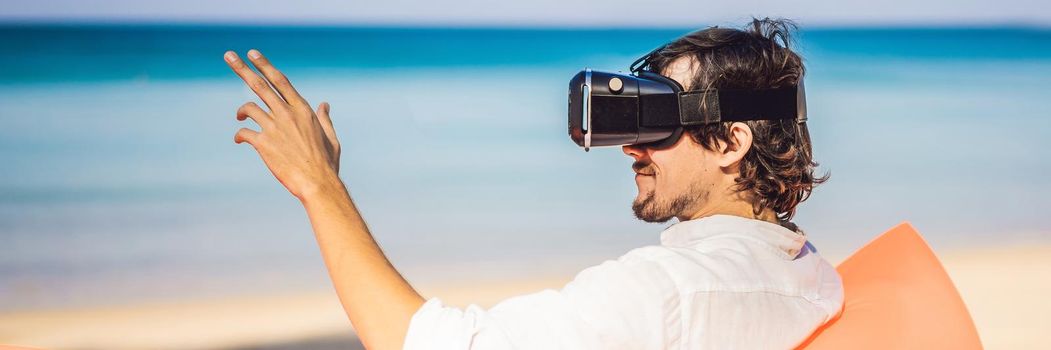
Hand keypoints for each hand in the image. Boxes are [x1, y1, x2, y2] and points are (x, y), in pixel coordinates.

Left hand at [225, 49, 341, 199]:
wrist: (317, 183)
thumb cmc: (327, 163)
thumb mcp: (331, 138)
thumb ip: (325, 119)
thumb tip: (325, 104)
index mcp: (303, 110)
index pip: (280, 80)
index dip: (265, 65)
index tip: (253, 54)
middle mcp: (287, 114)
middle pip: (259, 85)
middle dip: (242, 69)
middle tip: (228, 55)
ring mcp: (274, 128)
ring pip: (249, 108)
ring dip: (241, 110)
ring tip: (239, 114)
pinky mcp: (263, 144)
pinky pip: (244, 132)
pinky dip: (240, 135)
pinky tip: (240, 139)